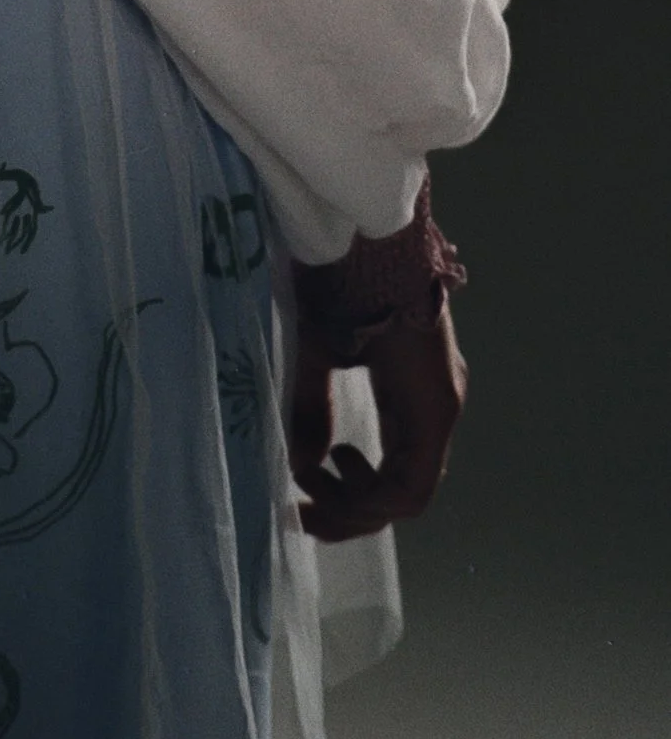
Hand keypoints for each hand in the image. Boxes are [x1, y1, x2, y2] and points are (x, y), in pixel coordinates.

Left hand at [289, 303, 465, 539]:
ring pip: (408, 469)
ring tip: (314, 473)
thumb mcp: (318, 347)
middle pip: (408, 489)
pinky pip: (404, 443)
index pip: (407, 493)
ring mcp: (436, 395)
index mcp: (427, 405)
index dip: (357, 513)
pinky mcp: (422, 383)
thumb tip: (297, 464)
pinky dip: (373, 459)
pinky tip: (336, 451)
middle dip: (354, 507)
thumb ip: (308, 409)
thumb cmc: (347, 280)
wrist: (375, 225)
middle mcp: (442, 407)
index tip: (307, 507)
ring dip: (361, 486)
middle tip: (302, 508)